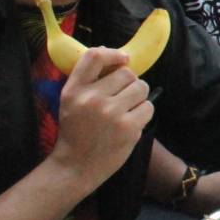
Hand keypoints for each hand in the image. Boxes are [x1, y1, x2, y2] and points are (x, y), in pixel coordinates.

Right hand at [49, 48, 152, 190]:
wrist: (76, 166)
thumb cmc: (77, 131)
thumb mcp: (71, 101)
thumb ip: (89, 79)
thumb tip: (115, 54)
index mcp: (74, 90)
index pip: (94, 57)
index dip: (113, 54)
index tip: (123, 59)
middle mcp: (92, 98)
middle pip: (126, 73)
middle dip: (129, 82)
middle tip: (122, 97)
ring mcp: (111, 113)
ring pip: (141, 87)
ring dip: (138, 97)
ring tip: (126, 110)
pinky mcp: (128, 127)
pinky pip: (148, 107)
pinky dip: (143, 113)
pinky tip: (130, 122)